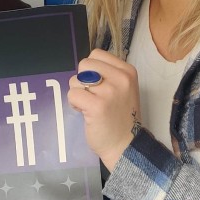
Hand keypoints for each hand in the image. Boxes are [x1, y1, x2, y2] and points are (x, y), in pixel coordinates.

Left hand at [67, 49, 140, 170]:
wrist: (126, 145)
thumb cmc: (121, 117)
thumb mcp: (123, 89)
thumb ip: (108, 75)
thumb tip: (84, 68)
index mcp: (127, 71)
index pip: (97, 54)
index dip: (90, 69)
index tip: (97, 84)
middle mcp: (121, 79)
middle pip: (84, 64)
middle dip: (81, 79)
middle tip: (90, 95)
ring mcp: (109, 92)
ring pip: (76, 80)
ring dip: (77, 93)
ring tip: (88, 105)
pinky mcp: (97, 106)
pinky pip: (72, 94)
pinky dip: (74, 103)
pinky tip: (84, 112)